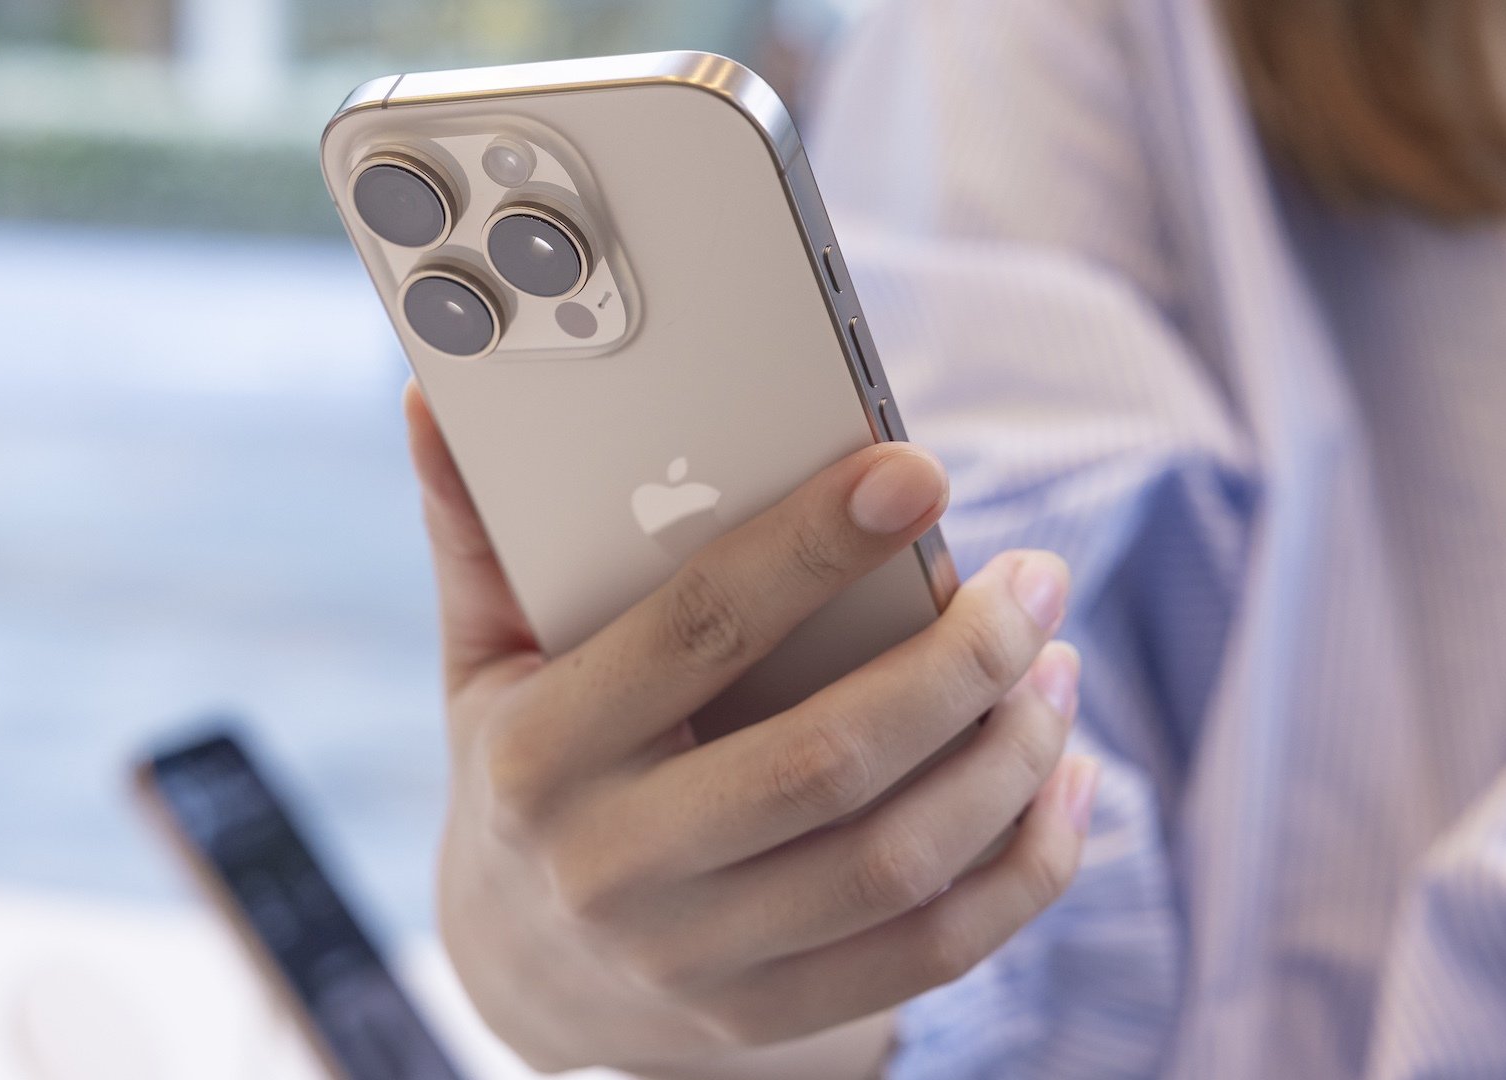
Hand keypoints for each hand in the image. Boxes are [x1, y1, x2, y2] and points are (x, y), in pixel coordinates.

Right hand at [405, 384, 1097, 1075]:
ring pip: (897, 862)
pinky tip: (1067, 779)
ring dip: (1007, 756)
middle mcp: (612, 869)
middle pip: (826, 761)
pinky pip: (933, 952)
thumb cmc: (522, 774)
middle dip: (959, 661)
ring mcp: (694, 962)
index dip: (811, 548)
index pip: (695, 632)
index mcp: (539, 757)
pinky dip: (1026, 867)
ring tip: (1058, 665)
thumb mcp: (484, 661)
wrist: (516, 970)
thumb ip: (478, 535)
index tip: (915, 473)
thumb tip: (438, 397)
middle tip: (1036, 582)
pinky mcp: (767, 1020)